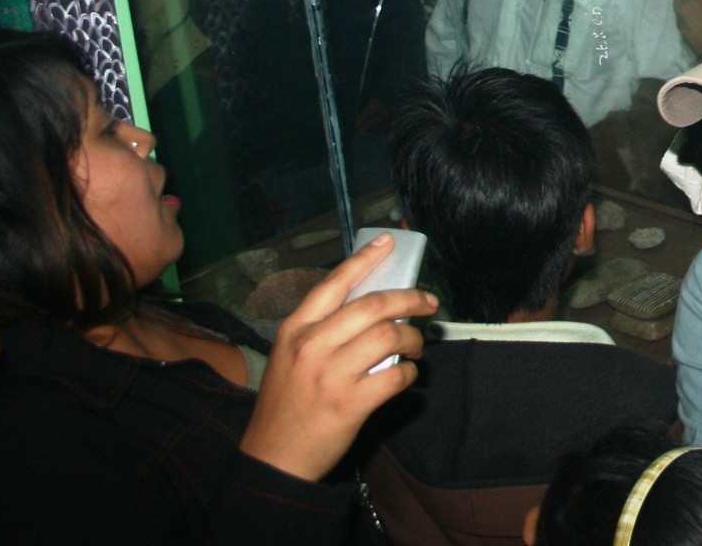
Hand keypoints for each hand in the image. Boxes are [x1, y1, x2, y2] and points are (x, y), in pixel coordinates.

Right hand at [238, 233, 436, 481]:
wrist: (272, 458)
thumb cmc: (286, 404)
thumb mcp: (289, 356)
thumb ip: (322, 330)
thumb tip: (373, 307)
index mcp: (296, 329)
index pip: (334, 283)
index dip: (365, 259)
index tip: (387, 243)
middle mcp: (312, 345)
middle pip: (373, 305)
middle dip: (410, 298)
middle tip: (428, 302)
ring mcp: (331, 374)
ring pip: (390, 335)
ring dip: (414, 338)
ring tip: (417, 345)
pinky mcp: (350, 403)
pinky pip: (395, 375)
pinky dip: (409, 373)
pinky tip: (406, 375)